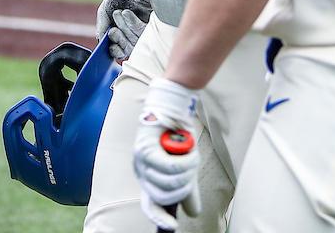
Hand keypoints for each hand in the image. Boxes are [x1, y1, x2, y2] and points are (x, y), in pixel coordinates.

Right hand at [96, 0, 152, 59]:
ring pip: (133, 40)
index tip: (111, 46)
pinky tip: (126, 12)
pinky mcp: (150, 26)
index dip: (114, 50)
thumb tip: (101, 43)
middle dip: (119, 39)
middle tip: (113, 30)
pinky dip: (132, 22)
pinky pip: (142, 31)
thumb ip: (101, 28)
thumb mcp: (104, 13)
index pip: (117, 51)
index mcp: (118, 36)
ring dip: (124, 28)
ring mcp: (141, 32)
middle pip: (126, 49)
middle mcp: (130, 36)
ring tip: (118, 13)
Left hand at [133, 78, 200, 230]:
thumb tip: (192, 213)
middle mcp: (143, 172)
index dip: (160, 218)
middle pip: (165, 195)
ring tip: (190, 157)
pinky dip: (184, 162)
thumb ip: (187, 190)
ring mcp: (141, 161)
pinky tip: (188, 153)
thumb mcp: (185, 168)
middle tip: (191, 172)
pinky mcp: (146, 149)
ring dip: (187, 171)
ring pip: (169, 181)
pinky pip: (168, 166)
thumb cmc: (177, 139)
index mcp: (150, 178)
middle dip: (184, 187)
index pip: (150, 205)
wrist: (173, 112)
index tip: (172, 226)